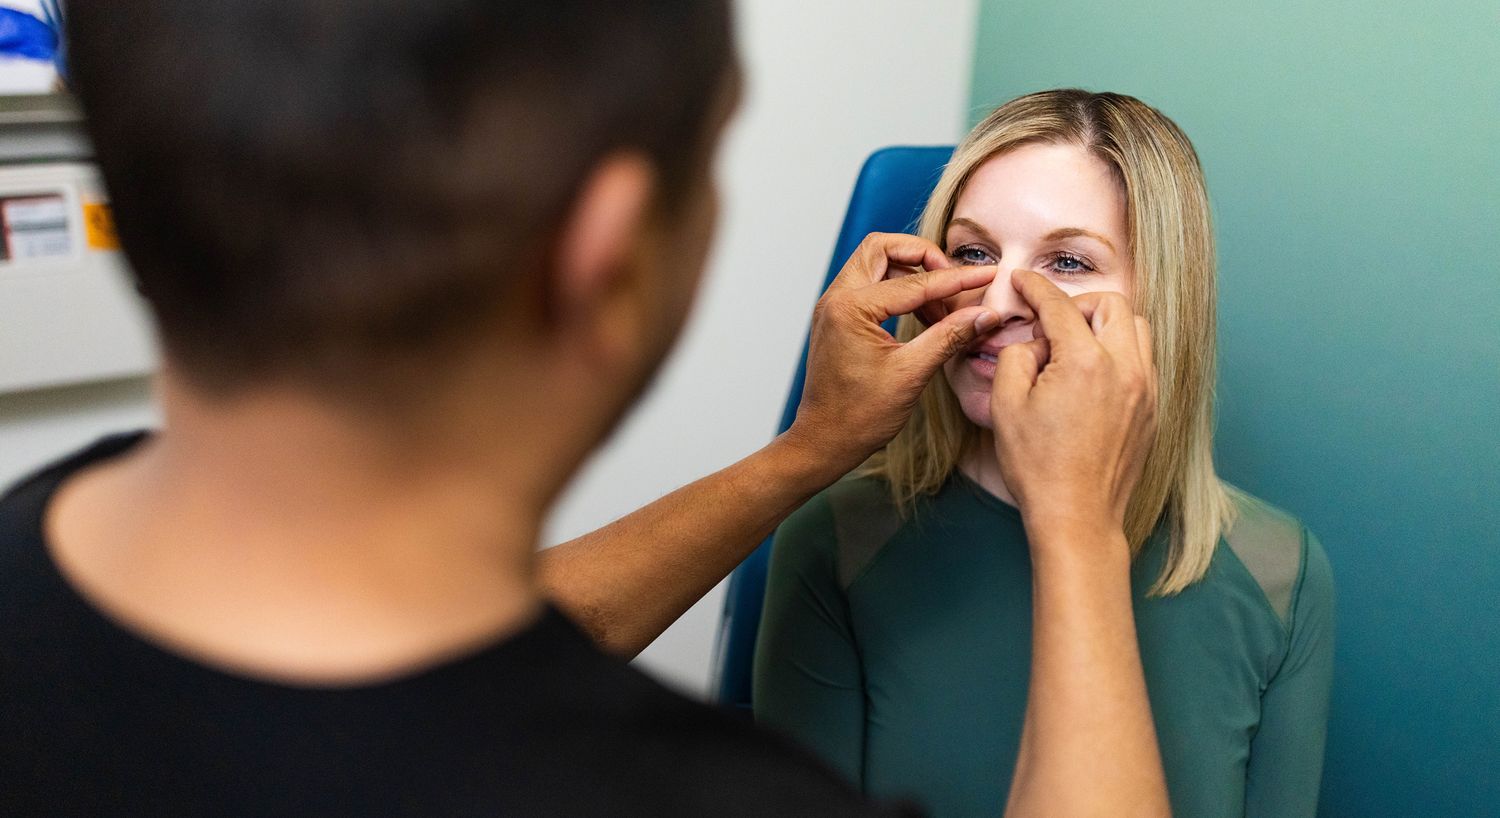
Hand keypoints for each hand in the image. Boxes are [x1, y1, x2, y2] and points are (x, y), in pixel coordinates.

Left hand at [785, 232, 998, 476]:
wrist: (825, 442)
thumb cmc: (860, 416)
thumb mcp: (912, 373)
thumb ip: (949, 336)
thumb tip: (986, 314)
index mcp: (850, 309)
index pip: (913, 281)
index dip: (956, 280)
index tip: (986, 277)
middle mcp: (835, 299)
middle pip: (882, 248)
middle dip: (922, 256)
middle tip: (954, 279)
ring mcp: (834, 308)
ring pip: (875, 264)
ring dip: (912, 274)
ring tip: (944, 307)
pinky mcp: (838, 319)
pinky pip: (870, 287)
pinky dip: (899, 291)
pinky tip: (926, 317)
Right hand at [990, 270, 1157, 538]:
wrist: (1077, 516)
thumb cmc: (1038, 466)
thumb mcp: (1006, 405)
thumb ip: (1017, 356)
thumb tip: (1034, 342)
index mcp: (1085, 363)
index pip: (1060, 306)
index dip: (1035, 288)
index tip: (1022, 282)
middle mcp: (1125, 369)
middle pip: (1111, 305)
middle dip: (1078, 305)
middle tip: (1051, 326)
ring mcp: (1145, 390)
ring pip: (1136, 329)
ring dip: (1104, 327)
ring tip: (1074, 351)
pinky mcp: (1152, 410)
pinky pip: (1143, 361)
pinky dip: (1118, 355)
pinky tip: (1091, 379)